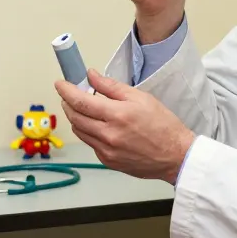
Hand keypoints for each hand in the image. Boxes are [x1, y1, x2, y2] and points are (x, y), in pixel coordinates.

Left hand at [54, 69, 194, 183]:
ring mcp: (106, 151)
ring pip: (79, 131)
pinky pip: (90, 144)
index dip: (66, 91)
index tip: (60, 84)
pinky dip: (88, 132)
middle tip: (70, 95)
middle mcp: (108, 135)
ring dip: (76, 118)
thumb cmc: (163, 126)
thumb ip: (112, 86)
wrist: (175, 156)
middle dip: (68, 103)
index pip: (81, 101)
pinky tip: (98, 126)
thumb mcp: (141, 98)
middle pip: (75, 117)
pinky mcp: (108, 161)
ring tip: (83, 109)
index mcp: (117, 115)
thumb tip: (92, 76)